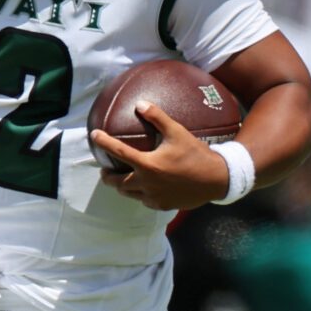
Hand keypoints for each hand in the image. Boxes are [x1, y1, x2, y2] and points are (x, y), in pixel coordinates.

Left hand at [91, 103, 231, 211]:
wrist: (217, 180)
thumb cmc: (197, 154)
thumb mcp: (178, 132)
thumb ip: (157, 118)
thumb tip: (140, 104)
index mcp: (148, 164)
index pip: (118, 151)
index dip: (103, 142)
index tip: (94, 136)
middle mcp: (147, 183)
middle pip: (117, 182)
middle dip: (107, 176)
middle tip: (105, 169)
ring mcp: (153, 197)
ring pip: (128, 194)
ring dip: (122, 186)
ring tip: (121, 179)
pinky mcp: (162, 206)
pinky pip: (144, 201)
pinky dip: (139, 194)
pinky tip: (143, 188)